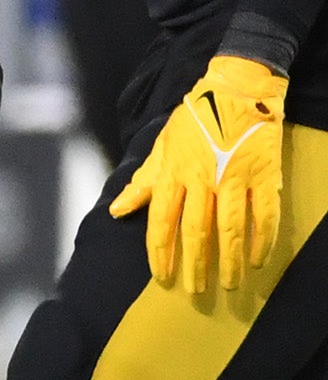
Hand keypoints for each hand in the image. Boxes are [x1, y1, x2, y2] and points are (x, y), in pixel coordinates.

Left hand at [112, 53, 288, 295]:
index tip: (163, 277)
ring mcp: (235, 178)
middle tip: (195, 291)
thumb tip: (117, 210)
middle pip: (196, 231)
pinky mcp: (264, 175)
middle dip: (195, 265)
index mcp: (174, 173)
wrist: (238, 88)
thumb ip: (142, 182)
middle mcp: (202, 179)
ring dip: (229, 260)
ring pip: (231, 229)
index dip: (161, 253)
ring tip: (228, 284)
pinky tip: (258, 260)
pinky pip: (264, 214)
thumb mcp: (162, 146)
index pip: (162, 222)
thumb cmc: (195, 118)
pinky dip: (262, 239)